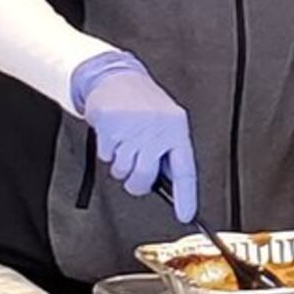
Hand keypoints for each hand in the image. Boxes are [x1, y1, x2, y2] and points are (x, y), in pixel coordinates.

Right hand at [71, 51, 199, 223]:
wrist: (116, 78)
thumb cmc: (143, 105)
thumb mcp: (165, 123)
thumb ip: (167, 151)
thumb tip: (168, 185)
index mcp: (176, 129)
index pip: (185, 170)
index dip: (186, 196)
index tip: (185, 215)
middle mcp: (157, 129)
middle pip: (145, 177)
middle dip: (136, 182)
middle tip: (133, 174)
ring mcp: (134, 129)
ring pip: (123, 170)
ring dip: (119, 165)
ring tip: (123, 145)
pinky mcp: (110, 128)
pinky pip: (106, 157)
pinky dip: (106, 151)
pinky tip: (112, 135)